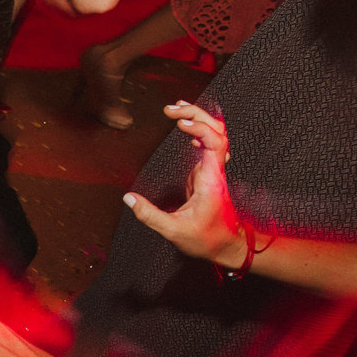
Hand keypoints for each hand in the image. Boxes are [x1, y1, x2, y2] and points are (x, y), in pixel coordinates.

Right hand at [122, 102, 244, 267]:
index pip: (214, 142)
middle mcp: (215, 171)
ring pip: (216, 134)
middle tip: (171, 109)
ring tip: (177, 109)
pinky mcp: (209, 174)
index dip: (199, 127)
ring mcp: (214, 171)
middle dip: (196, 114)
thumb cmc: (206, 239)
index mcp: (211, 180)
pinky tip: (187, 127)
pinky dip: (199, 130)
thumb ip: (150, 215)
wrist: (228, 247)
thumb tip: (128, 199)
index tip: (179, 123)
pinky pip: (210, 144)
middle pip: (217, 130)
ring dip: (199, 118)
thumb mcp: (174, 230)